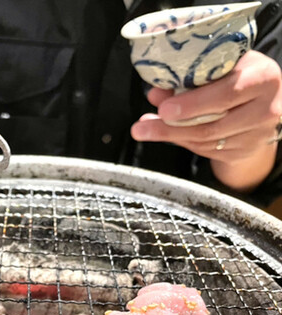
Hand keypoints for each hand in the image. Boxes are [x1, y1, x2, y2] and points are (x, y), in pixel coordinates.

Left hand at [131, 50, 281, 192]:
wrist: (266, 101)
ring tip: (145, 130)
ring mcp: (256, 135)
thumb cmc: (242, 75)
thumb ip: (192, 77)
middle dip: (172, 127)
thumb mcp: (224, 66)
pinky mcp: (243, 152)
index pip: (227, 94)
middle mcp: (265, 109)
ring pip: (205, 141)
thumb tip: (156, 93)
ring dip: (171, 136)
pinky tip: (168, 134)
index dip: (193, 104)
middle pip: (211, 124)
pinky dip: (183, 142)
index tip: (165, 109)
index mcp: (263, 78)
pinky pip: (206, 150)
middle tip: (144, 127)